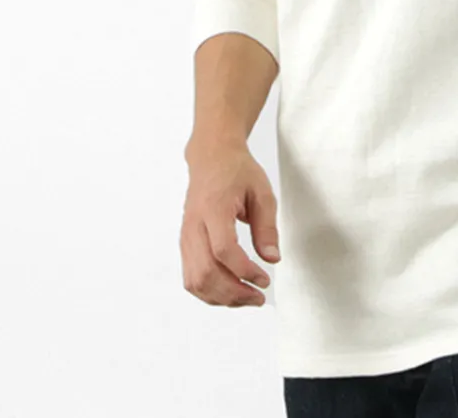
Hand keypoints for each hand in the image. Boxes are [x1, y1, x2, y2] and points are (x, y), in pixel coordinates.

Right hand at [180, 141, 281, 307]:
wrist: (211, 158)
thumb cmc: (236, 171)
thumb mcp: (262, 192)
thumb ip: (267, 227)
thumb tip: (272, 258)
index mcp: (214, 208)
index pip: (223, 250)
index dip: (244, 271)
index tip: (264, 279)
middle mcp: (194, 225)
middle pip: (206, 272)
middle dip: (234, 292)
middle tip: (259, 296)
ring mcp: (186, 236)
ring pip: (195, 280)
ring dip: (221, 297)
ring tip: (247, 298)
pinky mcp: (185, 244)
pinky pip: (191, 277)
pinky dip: (209, 292)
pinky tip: (230, 292)